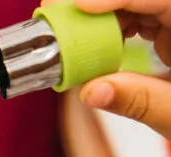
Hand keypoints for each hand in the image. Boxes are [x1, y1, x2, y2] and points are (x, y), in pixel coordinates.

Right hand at [45, 0, 170, 136]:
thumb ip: (138, 101)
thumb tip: (90, 91)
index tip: (80, 5)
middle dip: (105, 1)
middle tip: (60, 13)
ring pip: (140, 2)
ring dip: (104, 15)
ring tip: (69, 34)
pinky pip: (142, 16)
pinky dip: (114, 27)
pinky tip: (93, 43)